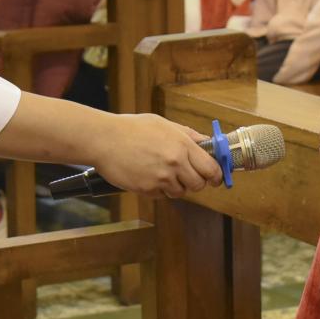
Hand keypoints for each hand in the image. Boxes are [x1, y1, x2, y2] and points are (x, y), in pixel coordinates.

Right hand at [88, 114, 223, 196]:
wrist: (103, 139)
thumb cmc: (131, 128)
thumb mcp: (164, 124)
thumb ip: (188, 135)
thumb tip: (207, 143)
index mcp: (182, 144)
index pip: (211, 168)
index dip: (216, 175)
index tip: (215, 177)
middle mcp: (175, 163)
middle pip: (199, 184)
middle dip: (195, 182)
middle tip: (186, 175)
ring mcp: (161, 178)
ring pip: (180, 192)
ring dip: (175, 186)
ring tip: (160, 172)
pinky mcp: (147, 189)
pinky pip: (161, 195)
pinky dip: (157, 189)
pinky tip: (146, 174)